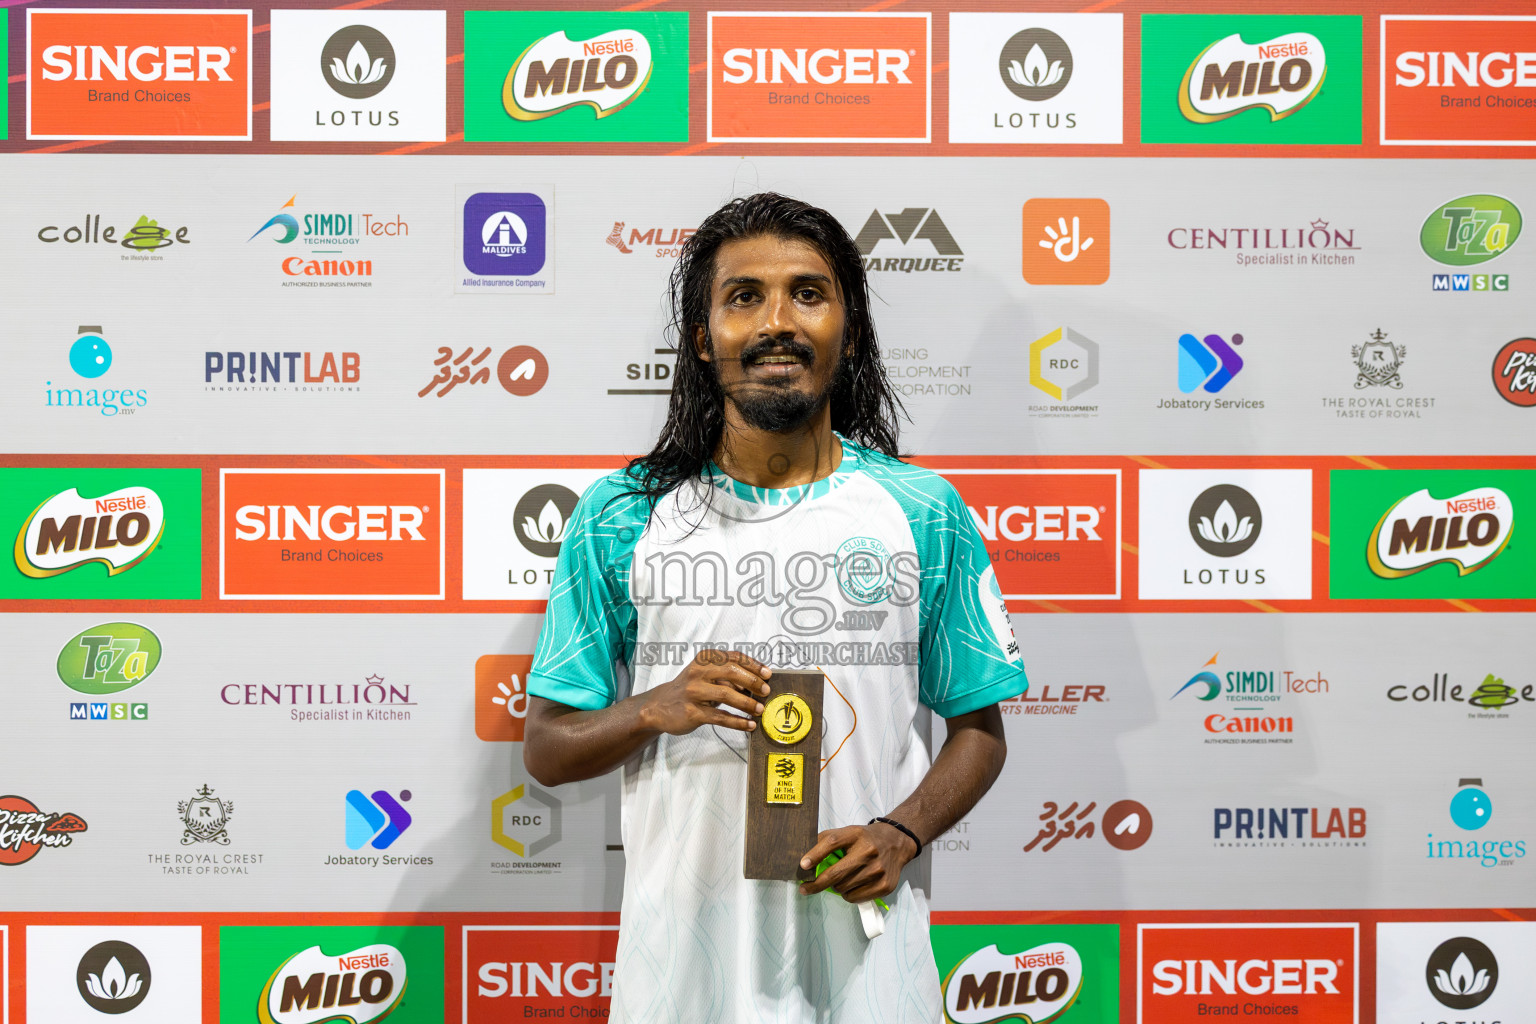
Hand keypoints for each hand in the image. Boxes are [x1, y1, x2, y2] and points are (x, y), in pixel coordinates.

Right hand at [637, 649, 771, 736]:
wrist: (659, 706)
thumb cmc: (689, 689)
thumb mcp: (705, 675)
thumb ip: (727, 676)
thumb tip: (756, 684)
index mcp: (704, 659)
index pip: (734, 657)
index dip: (754, 665)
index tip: (768, 674)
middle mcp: (698, 672)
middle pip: (732, 672)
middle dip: (753, 682)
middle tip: (765, 692)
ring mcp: (694, 692)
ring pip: (727, 695)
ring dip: (747, 703)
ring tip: (760, 710)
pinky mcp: (693, 712)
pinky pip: (720, 717)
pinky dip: (737, 722)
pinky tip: (749, 725)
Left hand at [797, 823, 914, 902]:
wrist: (896, 843)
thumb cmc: (866, 839)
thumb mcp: (848, 833)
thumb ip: (827, 841)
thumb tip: (804, 859)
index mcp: (856, 834)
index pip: (832, 842)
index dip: (815, 854)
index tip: (803, 865)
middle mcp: (869, 851)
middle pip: (836, 874)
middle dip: (817, 884)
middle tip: (806, 888)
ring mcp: (878, 870)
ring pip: (843, 889)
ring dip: (837, 887)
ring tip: (842, 879)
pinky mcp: (884, 885)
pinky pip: (855, 898)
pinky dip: (848, 895)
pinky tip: (853, 885)